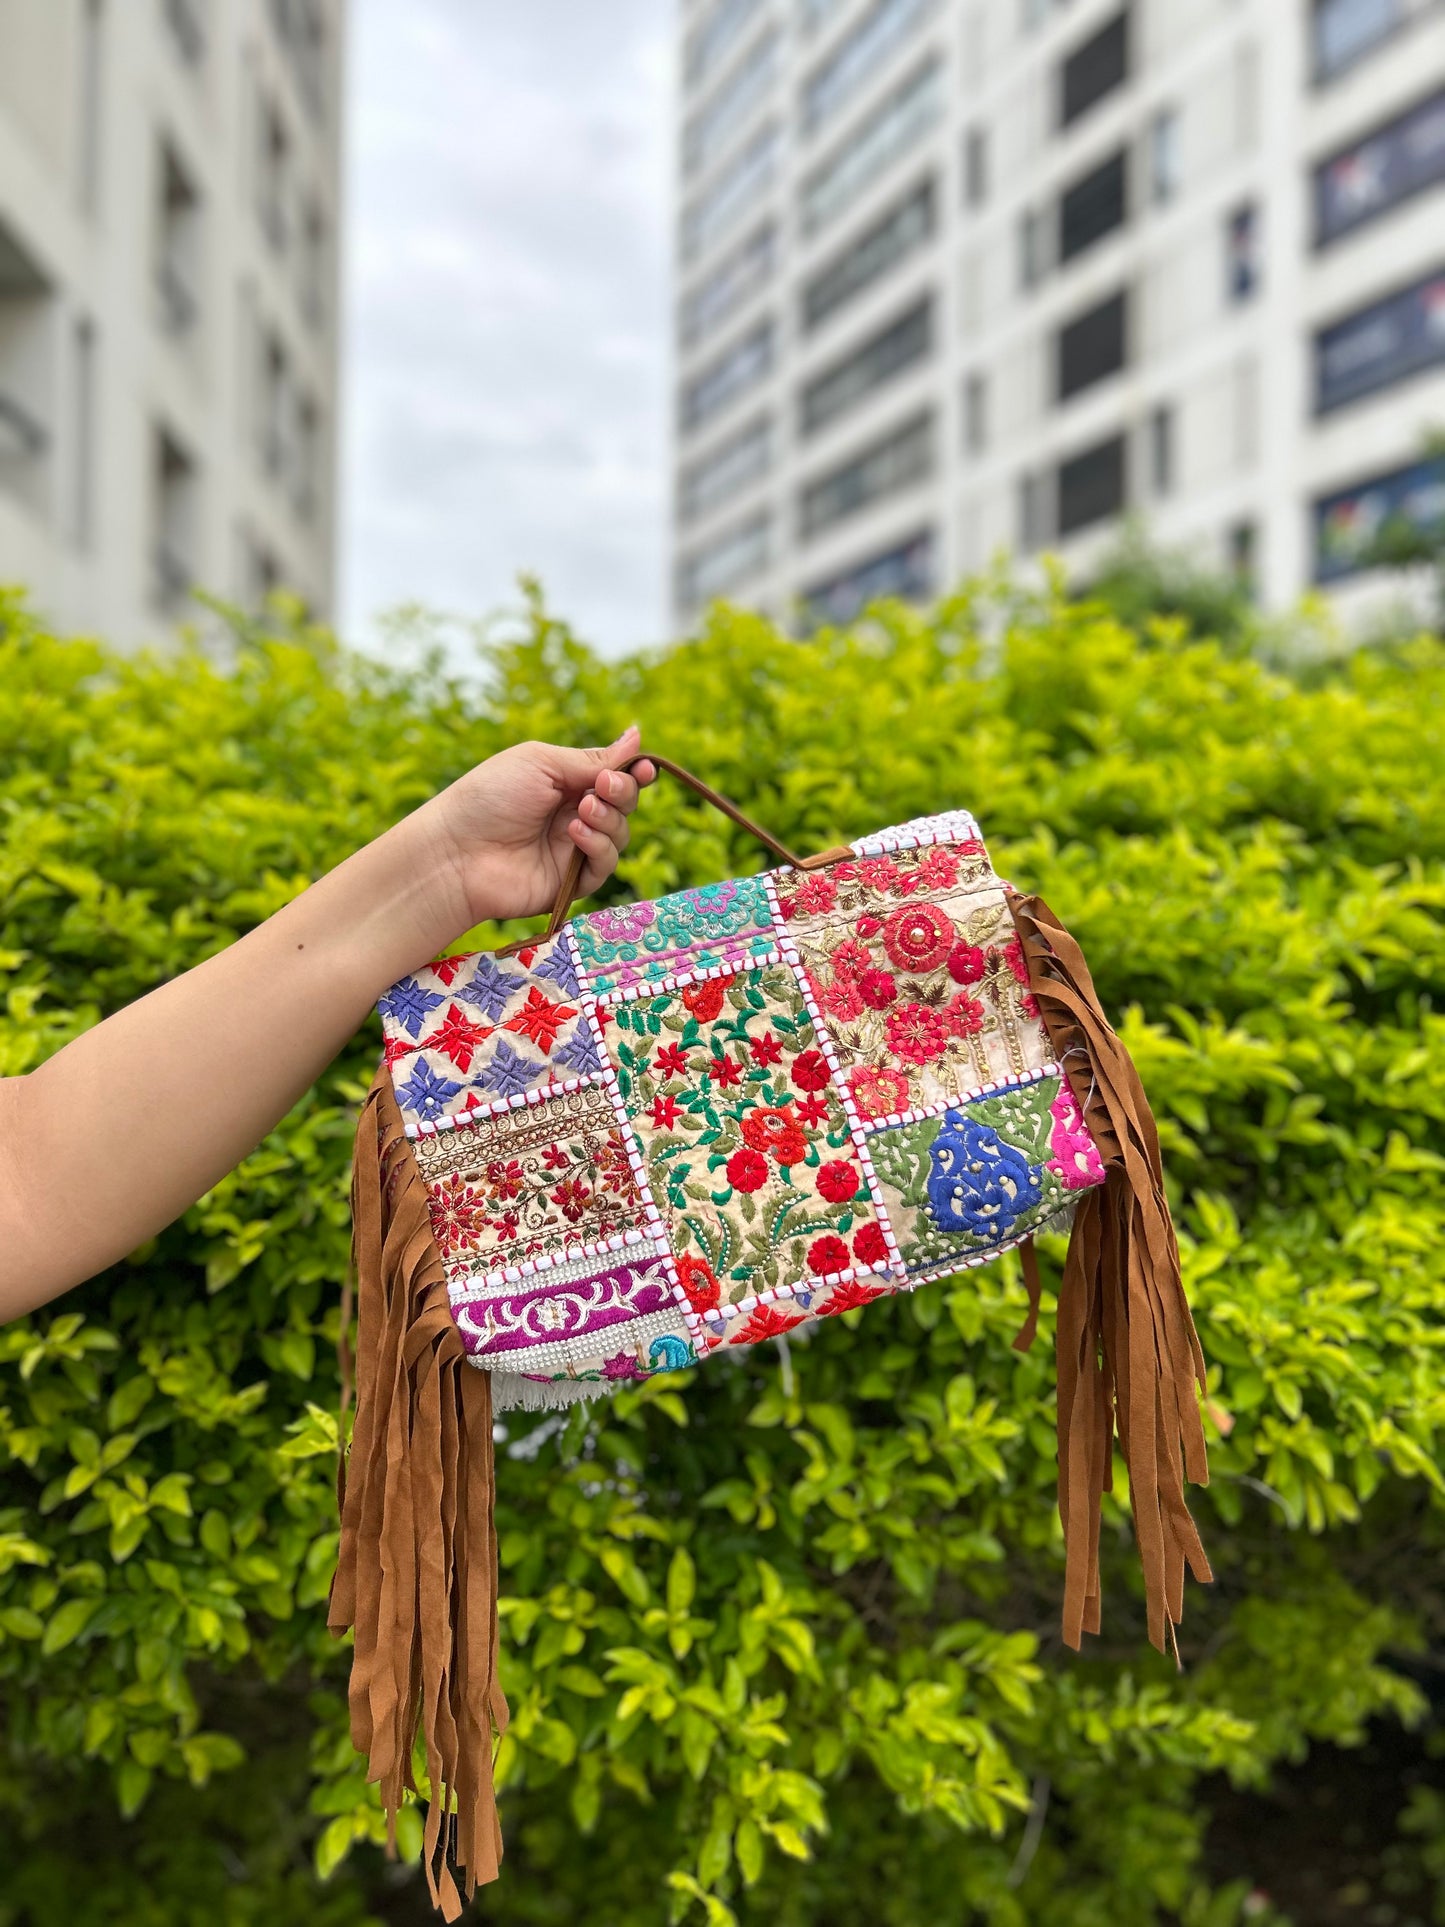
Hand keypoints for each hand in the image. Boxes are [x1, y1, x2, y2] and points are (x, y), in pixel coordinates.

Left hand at [423, 725, 656, 930]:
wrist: (457, 851)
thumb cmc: (490, 797)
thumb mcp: (541, 764)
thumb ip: (591, 759)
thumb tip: (636, 736)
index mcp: (565, 782)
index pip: (614, 776)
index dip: (634, 772)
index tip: (644, 767)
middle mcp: (573, 814)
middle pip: (624, 803)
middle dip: (623, 791)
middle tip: (602, 788)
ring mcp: (573, 849)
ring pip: (620, 833)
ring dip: (609, 818)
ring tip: (580, 812)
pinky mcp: (573, 882)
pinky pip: (605, 864)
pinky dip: (598, 846)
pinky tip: (575, 835)